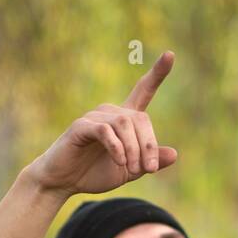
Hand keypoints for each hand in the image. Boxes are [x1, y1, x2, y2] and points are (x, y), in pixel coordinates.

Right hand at [28, 50, 177, 196]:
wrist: (63, 182)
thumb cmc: (94, 173)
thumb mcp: (129, 171)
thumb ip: (149, 162)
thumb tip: (174, 154)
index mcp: (124, 120)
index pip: (143, 91)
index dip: (157, 74)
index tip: (170, 54)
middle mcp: (111, 112)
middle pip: (140, 119)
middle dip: (149, 145)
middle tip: (149, 170)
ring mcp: (95, 117)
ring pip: (124, 124)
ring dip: (134, 149)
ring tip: (132, 169)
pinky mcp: (81, 126)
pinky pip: (104, 130)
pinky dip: (116, 147)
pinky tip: (120, 161)